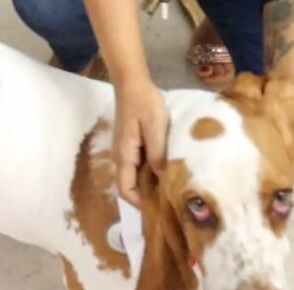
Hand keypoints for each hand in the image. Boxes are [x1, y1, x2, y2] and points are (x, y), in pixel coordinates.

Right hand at [113, 77, 167, 205]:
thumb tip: (162, 179)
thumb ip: (158, 154)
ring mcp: (126, 150)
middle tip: (171, 204)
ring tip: (172, 190)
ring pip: (136, 176)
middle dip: (147, 197)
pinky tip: (168, 171)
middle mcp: (122, 157)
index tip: (160, 210)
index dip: (139, 203)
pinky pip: (140, 165)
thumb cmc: (144, 104)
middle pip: (130, 186)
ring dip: (150, 185)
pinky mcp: (132, 144)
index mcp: (124, 155)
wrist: (133, 83)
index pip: (125, 189)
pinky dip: (151, 173)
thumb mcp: (155, 128)